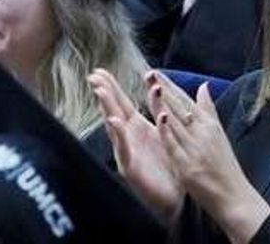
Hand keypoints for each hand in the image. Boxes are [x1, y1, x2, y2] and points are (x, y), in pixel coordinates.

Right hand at [88, 68, 183, 220]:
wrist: (176, 197)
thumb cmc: (169, 166)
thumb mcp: (164, 133)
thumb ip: (159, 111)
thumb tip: (157, 87)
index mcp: (137, 128)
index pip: (121, 103)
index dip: (111, 87)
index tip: (101, 70)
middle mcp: (129, 138)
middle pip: (113, 111)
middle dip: (104, 93)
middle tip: (94, 76)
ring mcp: (127, 152)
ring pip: (115, 127)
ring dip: (108, 109)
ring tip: (101, 92)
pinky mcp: (131, 168)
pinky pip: (124, 149)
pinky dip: (119, 136)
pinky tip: (114, 122)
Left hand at [148, 71, 269, 243]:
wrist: (234, 196)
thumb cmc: (225, 165)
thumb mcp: (219, 133)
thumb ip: (208, 110)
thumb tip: (203, 86)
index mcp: (209, 125)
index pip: (186, 101)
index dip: (171, 86)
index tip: (157, 73)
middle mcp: (202, 133)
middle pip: (180, 108)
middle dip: (164, 90)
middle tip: (149, 74)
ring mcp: (195, 149)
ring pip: (176, 123)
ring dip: (163, 105)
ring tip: (151, 88)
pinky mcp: (188, 167)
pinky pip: (176, 146)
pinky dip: (168, 132)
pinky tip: (160, 119)